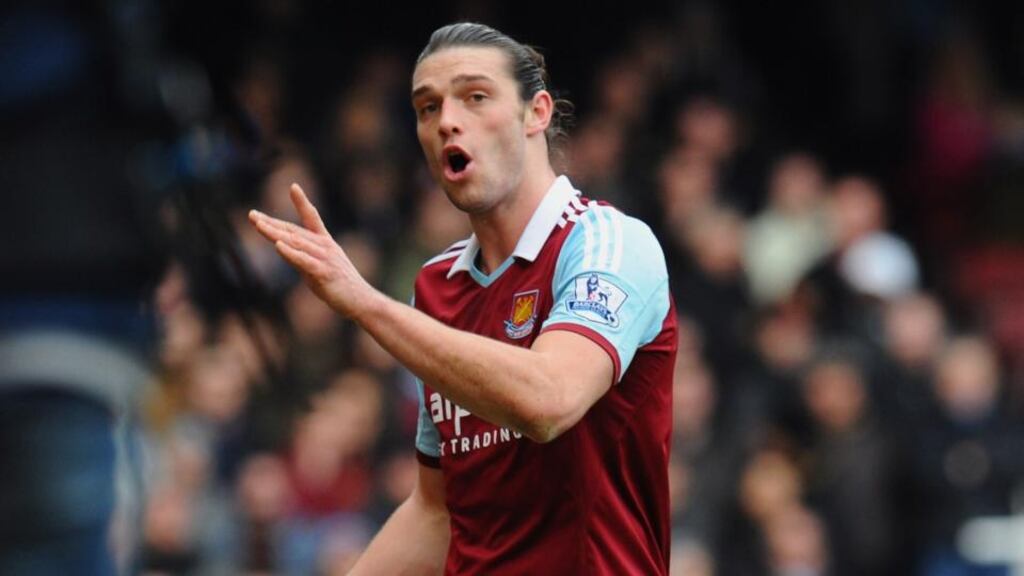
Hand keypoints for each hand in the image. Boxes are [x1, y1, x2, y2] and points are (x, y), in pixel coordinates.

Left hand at [248, 183, 377, 318]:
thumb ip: (302, 256)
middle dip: (272, 222)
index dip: (303, 202)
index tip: (294, 187)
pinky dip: (290, 253)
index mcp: (326, 243)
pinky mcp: (324, 273)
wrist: (362, 301)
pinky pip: (304, 261)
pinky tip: (277, 246)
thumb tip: (284, 248)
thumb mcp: (320, 266)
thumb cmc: (342, 286)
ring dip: (275, 233)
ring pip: (296, 242)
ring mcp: (325, 259)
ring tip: (258, 225)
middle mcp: (325, 247)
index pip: (313, 218)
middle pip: (294, 231)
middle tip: (252, 215)